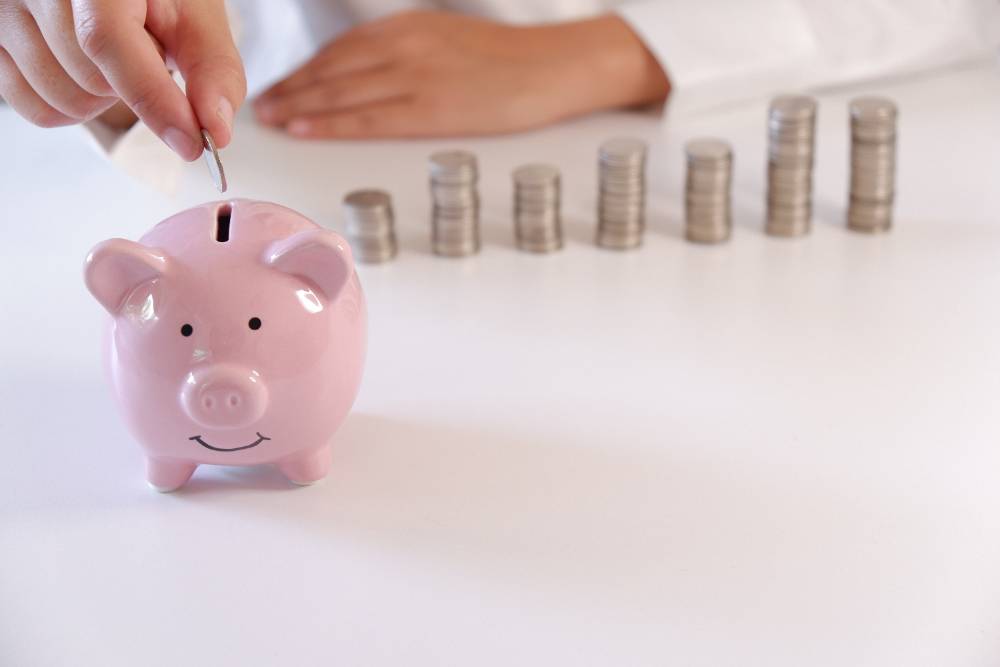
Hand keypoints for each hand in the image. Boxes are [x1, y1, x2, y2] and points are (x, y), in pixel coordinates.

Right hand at [0, 0, 245, 158]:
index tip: (192, 142)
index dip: (153, 99)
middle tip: (145, 51)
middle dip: (134, 88)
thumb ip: (213, 70)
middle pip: (90, 83)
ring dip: (103, 100)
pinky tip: (87, 71)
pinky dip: (71, 107)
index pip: (105, 41)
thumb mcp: (196, 18)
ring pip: (63, 103)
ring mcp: (6, 14)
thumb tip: (215, 130)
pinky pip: (35, 109)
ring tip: (117, 56)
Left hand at [254, 10, 668, 138]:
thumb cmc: (508, 58)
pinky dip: (332, 123)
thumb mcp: (450, 39)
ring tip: (273, 121)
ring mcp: (417, 77)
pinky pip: (370, 118)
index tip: (279, 84)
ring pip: (343, 93)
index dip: (305, 70)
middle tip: (262, 107)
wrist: (555, 65)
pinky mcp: (433, 110)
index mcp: (409, 28)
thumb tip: (372, 71)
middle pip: (332, 70)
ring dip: (300, 106)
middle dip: (292, 89)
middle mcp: (405, 47)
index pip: (341, 49)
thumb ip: (408, 51)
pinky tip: (306, 129)